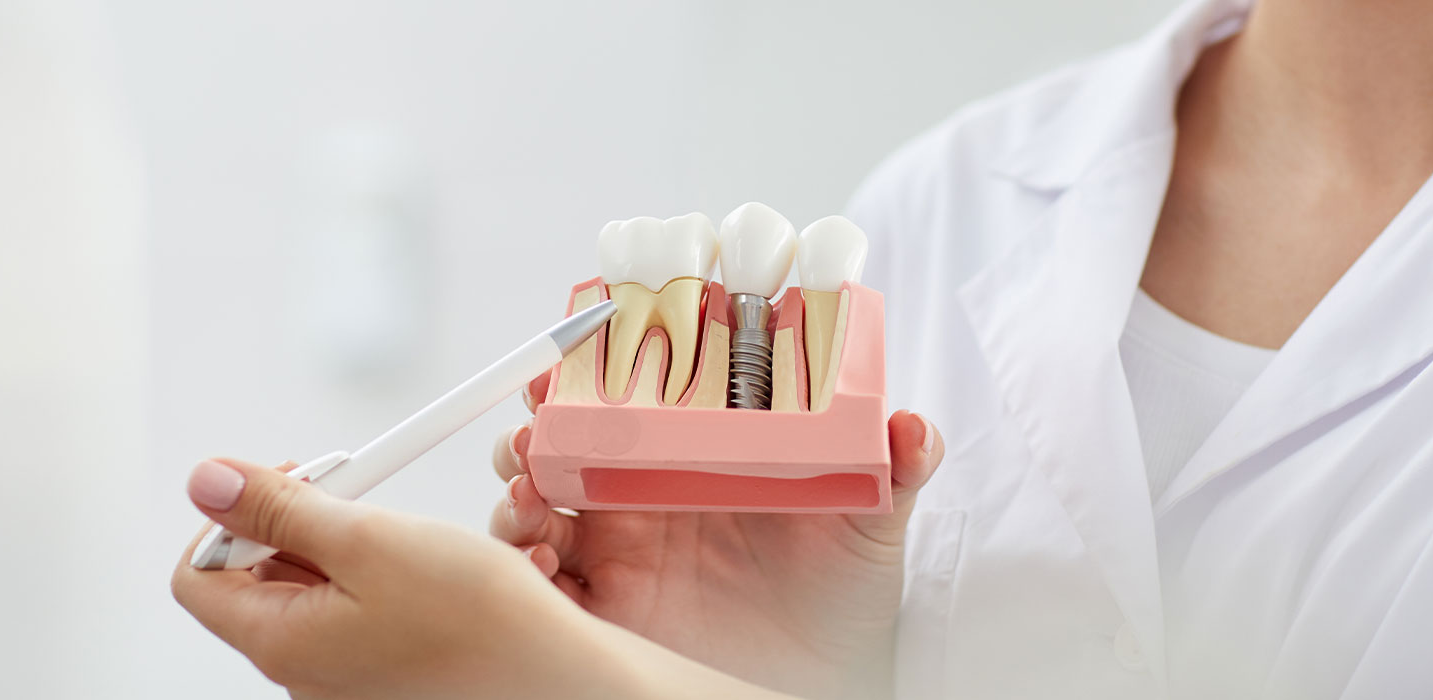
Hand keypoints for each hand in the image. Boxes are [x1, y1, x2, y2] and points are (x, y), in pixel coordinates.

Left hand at [172, 457, 789, 699]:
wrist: (561, 679)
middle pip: (254, 581)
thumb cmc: (480, 622)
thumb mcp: (368, 539)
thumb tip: (206, 482)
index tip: (285, 482)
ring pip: (311, 593)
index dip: (229, 518)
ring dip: (341, 546)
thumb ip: (280, 508)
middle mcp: (303, 673)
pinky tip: (424, 566)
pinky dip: (376, 578)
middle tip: (352, 492)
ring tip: (399, 531)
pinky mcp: (387, 676)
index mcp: (280, 644)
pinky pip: (355, 615)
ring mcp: (345, 680)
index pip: (196, 577)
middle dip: (294, 523)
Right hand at [490, 375, 945, 699]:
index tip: (576, 345)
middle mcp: (638, 496)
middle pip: (559, 440)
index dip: (590, 365)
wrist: (830, 674)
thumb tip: (916, 425)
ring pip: (533, 501)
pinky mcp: (601, 608)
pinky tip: (540, 558)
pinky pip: (539, 583)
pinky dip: (521, 566)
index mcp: (687, 456)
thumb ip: (897, 467)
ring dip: (516, 485)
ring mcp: (613, 550)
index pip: (624, 394)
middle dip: (533, 421)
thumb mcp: (872, 521)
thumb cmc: (843, 590)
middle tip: (536, 419)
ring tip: (528, 487)